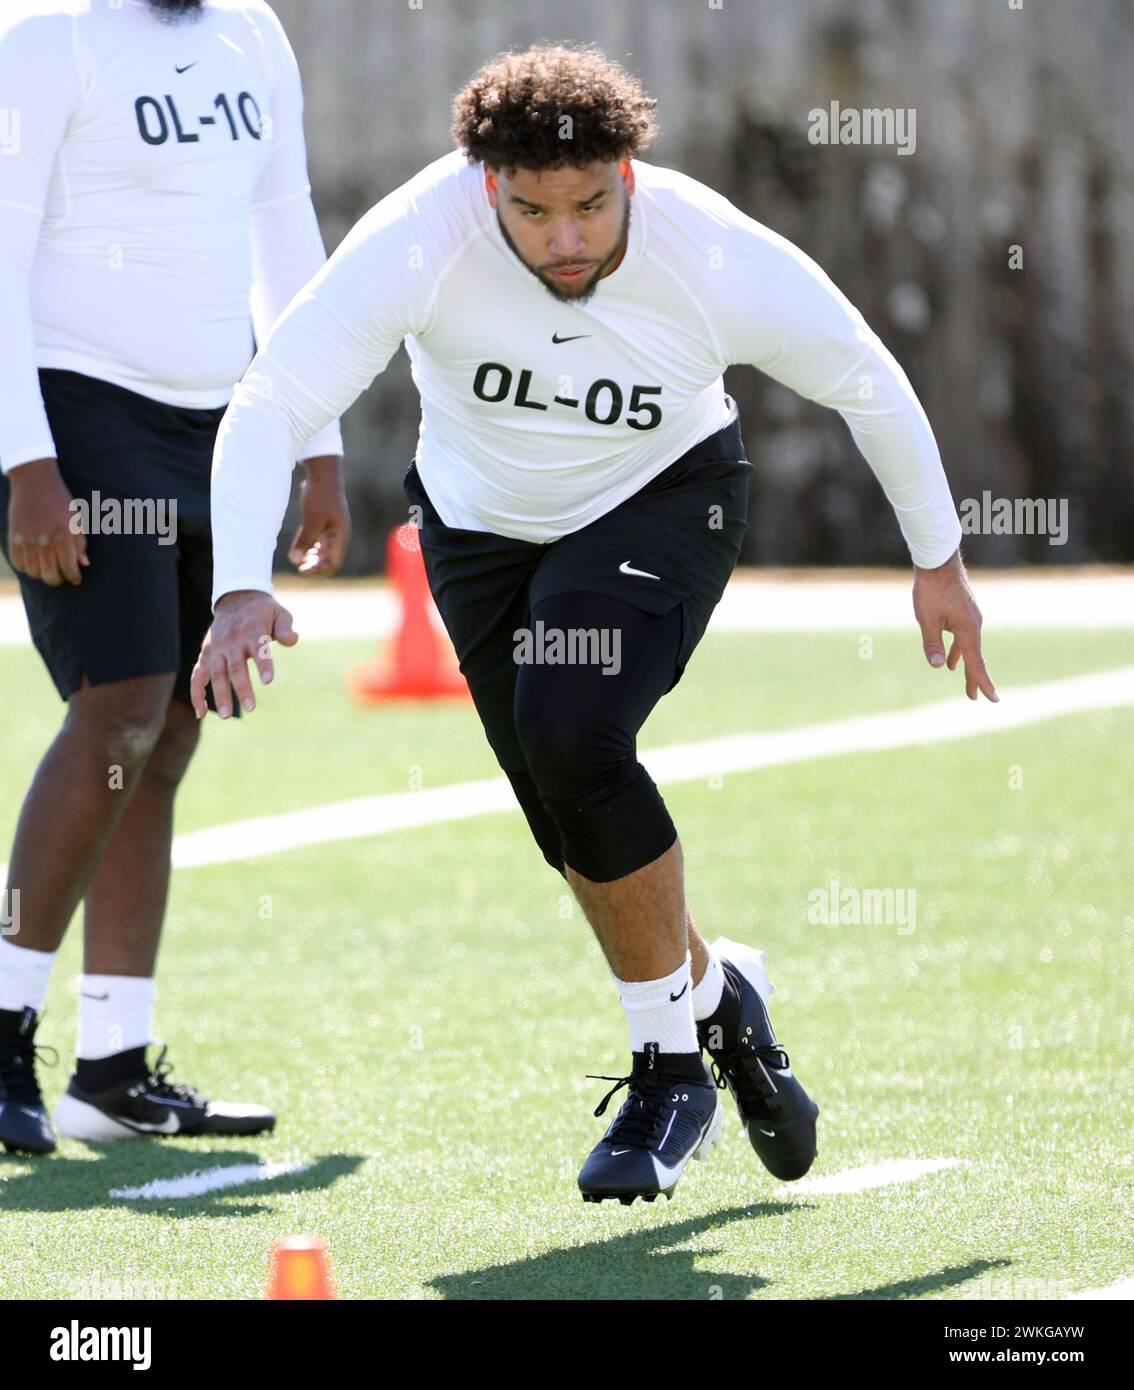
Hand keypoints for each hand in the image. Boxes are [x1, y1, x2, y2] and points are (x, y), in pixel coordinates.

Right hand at [6, 458, 88, 586]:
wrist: (34, 482)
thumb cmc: (60, 501)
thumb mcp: (76, 519)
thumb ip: (80, 543)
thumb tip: (84, 565)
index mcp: (63, 535)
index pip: (69, 567)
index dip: (73, 577)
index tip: (75, 579)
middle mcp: (45, 540)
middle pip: (50, 575)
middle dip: (58, 581)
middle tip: (61, 577)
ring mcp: (27, 540)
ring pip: (34, 572)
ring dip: (41, 574)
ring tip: (47, 568)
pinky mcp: (13, 537)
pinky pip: (18, 563)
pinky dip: (26, 567)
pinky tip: (33, 562)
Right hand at [189, 590, 297, 718]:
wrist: (235, 600)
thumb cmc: (262, 612)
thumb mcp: (278, 613)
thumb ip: (285, 628)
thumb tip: (293, 639)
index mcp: (252, 631)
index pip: (258, 649)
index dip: (264, 665)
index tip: (268, 681)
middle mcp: (231, 641)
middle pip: (236, 667)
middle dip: (242, 688)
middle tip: (251, 708)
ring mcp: (216, 649)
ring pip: (216, 674)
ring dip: (220, 695)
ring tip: (227, 717)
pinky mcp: (206, 655)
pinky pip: (197, 676)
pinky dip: (197, 694)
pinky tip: (202, 713)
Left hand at [288, 455, 349, 575]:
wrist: (322, 474)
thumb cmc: (321, 496)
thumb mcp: (311, 520)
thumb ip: (304, 540)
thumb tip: (295, 560)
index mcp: (340, 536)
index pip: (333, 562)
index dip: (319, 569)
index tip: (302, 569)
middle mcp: (338, 535)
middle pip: (328, 559)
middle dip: (314, 565)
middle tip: (298, 565)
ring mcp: (331, 530)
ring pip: (322, 551)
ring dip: (310, 557)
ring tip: (297, 558)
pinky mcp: (323, 523)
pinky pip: (316, 541)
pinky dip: (308, 546)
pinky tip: (298, 546)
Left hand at [913, 549, 997, 701]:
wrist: (938, 561)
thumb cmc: (931, 590)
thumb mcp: (927, 620)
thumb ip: (932, 644)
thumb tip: (939, 666)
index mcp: (967, 630)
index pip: (976, 663)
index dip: (982, 682)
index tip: (992, 699)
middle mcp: (974, 625)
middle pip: (974, 657)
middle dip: (974, 677)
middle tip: (976, 697)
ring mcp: (970, 617)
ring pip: (968, 646)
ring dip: (965, 663)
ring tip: (960, 678)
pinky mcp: (964, 611)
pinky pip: (963, 635)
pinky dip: (958, 648)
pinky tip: (951, 656)